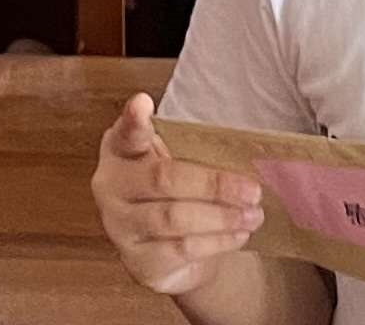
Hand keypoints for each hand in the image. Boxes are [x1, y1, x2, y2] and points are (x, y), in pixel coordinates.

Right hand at [89, 94, 262, 297]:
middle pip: (162, 179)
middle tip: (252, 189)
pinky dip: (216, 242)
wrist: (167, 253)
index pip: (125, 132)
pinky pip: (181, 250)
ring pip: (174, 218)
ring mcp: (120, 227)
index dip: (133, 120)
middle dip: (213, 185)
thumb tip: (242, 148)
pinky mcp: (138, 261)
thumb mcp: (179, 164)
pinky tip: (238, 234)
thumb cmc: (175, 195)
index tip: (144, 103)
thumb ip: (192, 149)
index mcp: (120, 151)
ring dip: (221, 217)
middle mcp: (111, 187)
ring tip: (253, 214)